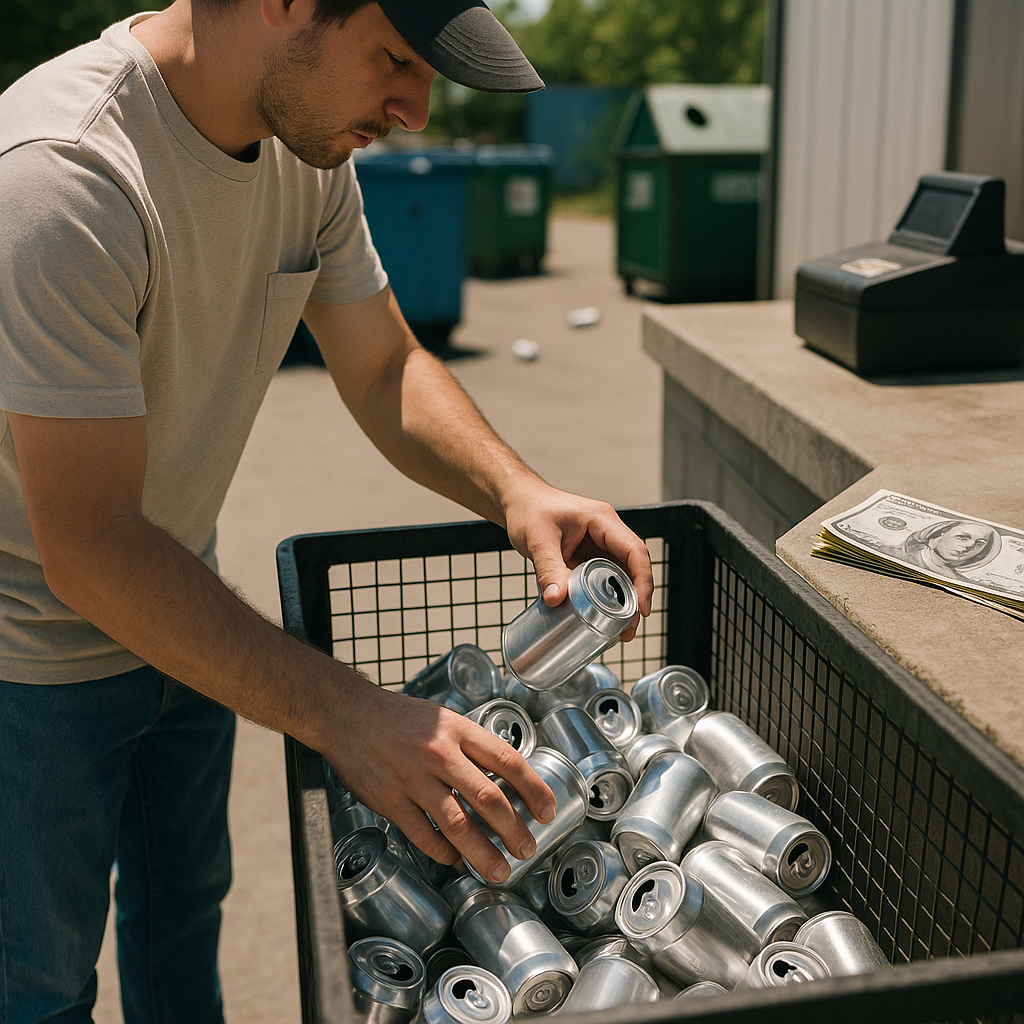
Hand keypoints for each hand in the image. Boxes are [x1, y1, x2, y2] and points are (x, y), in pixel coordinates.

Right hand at [322, 676, 555, 883]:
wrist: (349, 714)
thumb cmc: (401, 718)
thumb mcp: (444, 719)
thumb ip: (472, 746)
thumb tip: (506, 779)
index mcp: (459, 731)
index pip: (508, 761)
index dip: (534, 789)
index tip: (548, 811)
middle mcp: (440, 753)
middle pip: (489, 798)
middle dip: (515, 830)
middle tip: (528, 850)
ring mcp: (414, 779)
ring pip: (459, 825)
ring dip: (484, 854)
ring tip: (499, 871)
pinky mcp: (390, 800)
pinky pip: (424, 835)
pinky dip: (444, 853)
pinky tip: (456, 860)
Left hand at [503, 484, 653, 641]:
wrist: (518, 502)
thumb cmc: (529, 509)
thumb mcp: (537, 539)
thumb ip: (547, 568)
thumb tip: (556, 599)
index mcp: (602, 520)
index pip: (634, 551)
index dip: (643, 581)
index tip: (642, 608)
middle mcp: (606, 533)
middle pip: (632, 568)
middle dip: (635, 600)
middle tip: (628, 630)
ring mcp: (599, 546)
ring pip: (620, 576)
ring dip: (622, 603)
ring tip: (619, 632)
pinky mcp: (588, 558)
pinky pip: (603, 580)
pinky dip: (605, 599)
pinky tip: (602, 619)